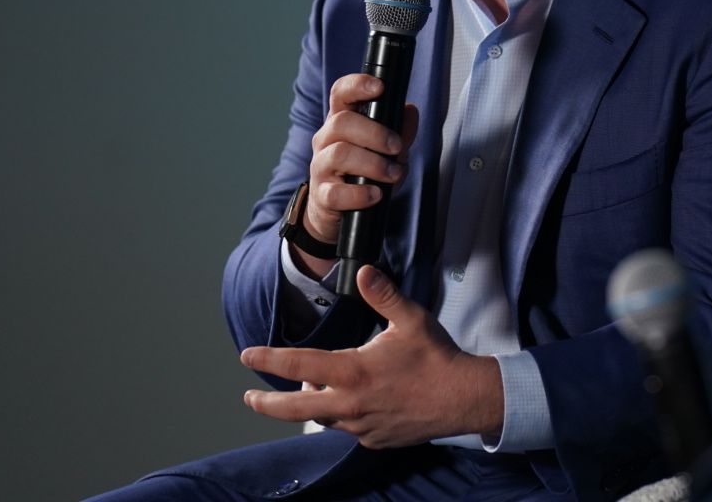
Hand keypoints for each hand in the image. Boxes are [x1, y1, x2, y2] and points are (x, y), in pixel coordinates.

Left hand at [241, 265, 503, 446]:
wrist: (463, 398)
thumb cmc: (436, 357)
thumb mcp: (410, 319)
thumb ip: (382, 295)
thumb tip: (362, 271)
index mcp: (352, 372)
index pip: (297, 366)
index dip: (268, 360)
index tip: (248, 356)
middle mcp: (349, 404)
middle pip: (293, 409)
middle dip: (265, 404)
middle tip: (248, 398)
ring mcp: (361, 426)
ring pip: (322, 418)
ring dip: (310, 405)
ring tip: (309, 391)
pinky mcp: (374, 439)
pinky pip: (348, 428)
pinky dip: (341, 416)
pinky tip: (352, 403)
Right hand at [295, 75, 419, 274]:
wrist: (337, 210)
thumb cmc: (364, 173)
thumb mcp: (388, 150)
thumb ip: (400, 131)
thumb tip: (410, 110)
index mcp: (341, 121)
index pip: (340, 93)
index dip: (357, 85)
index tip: (379, 87)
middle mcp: (326, 140)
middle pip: (341, 122)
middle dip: (375, 133)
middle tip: (397, 147)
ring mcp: (321, 167)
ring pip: (339, 154)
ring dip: (373, 164)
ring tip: (393, 174)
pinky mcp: (322, 195)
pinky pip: (336, 192)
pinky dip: (360, 194)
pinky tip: (376, 195)